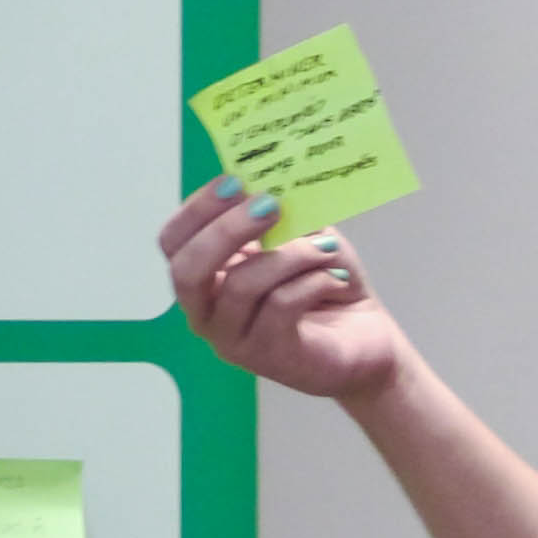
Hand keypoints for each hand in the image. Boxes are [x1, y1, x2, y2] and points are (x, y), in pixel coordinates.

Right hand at [159, 180, 412, 404]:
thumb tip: (274, 181)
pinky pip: (281, 307)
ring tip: (326, 246)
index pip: (173, 242)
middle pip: (187, 270)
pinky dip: (313, 281)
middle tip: (270, 206)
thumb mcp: (303, 235)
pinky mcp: (270, 356)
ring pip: (241, 286)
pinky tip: (337, 278)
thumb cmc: (325, 282)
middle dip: (226, 230)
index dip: (196, 209)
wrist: (365, 339)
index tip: (234, 181)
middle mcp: (208, 312)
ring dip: (289, 255)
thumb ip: (282, 213)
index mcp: (207, 277)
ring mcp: (234, 340)